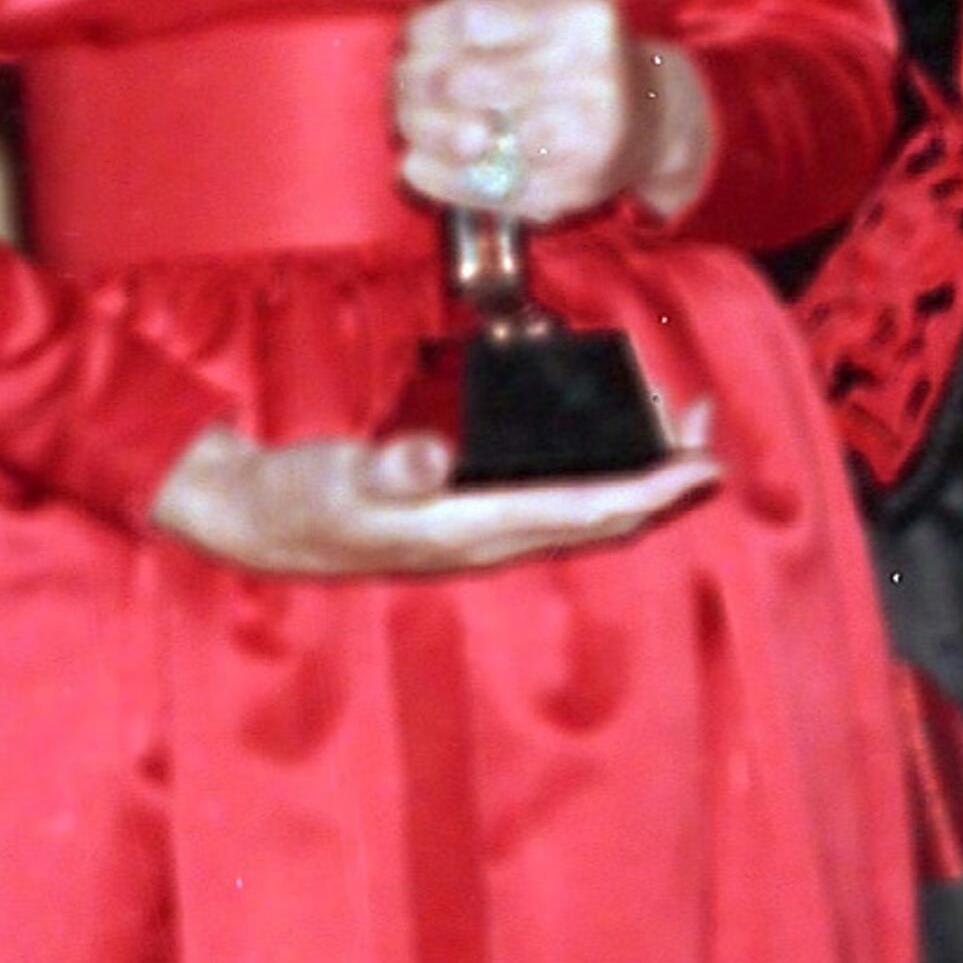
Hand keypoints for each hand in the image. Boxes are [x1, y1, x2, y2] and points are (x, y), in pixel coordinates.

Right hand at [148, 422, 717, 581]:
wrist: (253, 519)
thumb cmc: (297, 500)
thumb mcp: (333, 479)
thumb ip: (384, 469)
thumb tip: (431, 459)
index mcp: (470, 530)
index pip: (584, 514)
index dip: (651, 492)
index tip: (703, 467)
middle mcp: (489, 535)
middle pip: (603, 514)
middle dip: (663, 475)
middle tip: (708, 428)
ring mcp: (481, 525)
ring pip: (584, 504)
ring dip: (636, 469)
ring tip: (678, 427)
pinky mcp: (468, 508)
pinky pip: (554, 492)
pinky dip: (596, 464)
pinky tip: (609, 440)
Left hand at [392, 0, 712, 229]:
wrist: (656, 119)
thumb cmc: (588, 58)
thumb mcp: (558, 8)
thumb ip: (494, 6)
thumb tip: (417, 36)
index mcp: (580, 17)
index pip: (470, 18)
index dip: (426, 31)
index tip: (415, 39)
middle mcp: (587, 75)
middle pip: (458, 79)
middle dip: (414, 83)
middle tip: (406, 84)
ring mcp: (578, 138)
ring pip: (463, 136)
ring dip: (419, 130)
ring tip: (409, 122)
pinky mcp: (566, 188)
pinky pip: (480, 187)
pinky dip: (435, 177)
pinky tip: (416, 164)